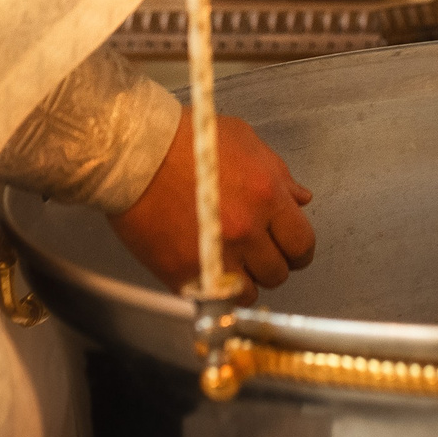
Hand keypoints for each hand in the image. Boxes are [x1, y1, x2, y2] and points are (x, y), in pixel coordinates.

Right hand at [111, 111, 315, 302]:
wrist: (135, 153)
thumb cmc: (186, 138)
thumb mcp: (243, 139)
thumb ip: (278, 173)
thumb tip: (300, 198)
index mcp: (267, 195)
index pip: (302, 243)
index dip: (296, 248)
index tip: (286, 246)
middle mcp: (247, 230)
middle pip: (279, 272)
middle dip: (270, 263)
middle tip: (254, 252)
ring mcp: (216, 255)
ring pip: (250, 293)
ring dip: (244, 280)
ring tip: (228, 261)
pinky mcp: (185, 273)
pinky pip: (216, 298)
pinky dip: (216, 290)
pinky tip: (208, 270)